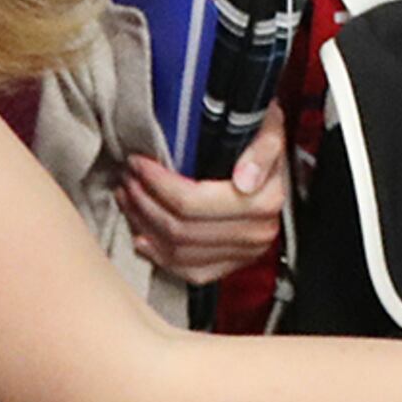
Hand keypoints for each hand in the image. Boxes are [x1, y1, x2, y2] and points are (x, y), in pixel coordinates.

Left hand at [118, 106, 287, 285]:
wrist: (275, 166)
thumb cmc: (262, 141)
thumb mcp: (267, 129)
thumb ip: (263, 149)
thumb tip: (245, 180)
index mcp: (262, 201)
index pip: (193, 202)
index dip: (157, 185)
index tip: (138, 163)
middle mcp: (256, 233)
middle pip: (181, 229)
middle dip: (145, 203)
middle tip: (127, 179)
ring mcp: (244, 254)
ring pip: (180, 252)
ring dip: (146, 226)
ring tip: (129, 199)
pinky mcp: (233, 265)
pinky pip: (191, 273)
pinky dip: (162, 257)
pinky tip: (143, 237)